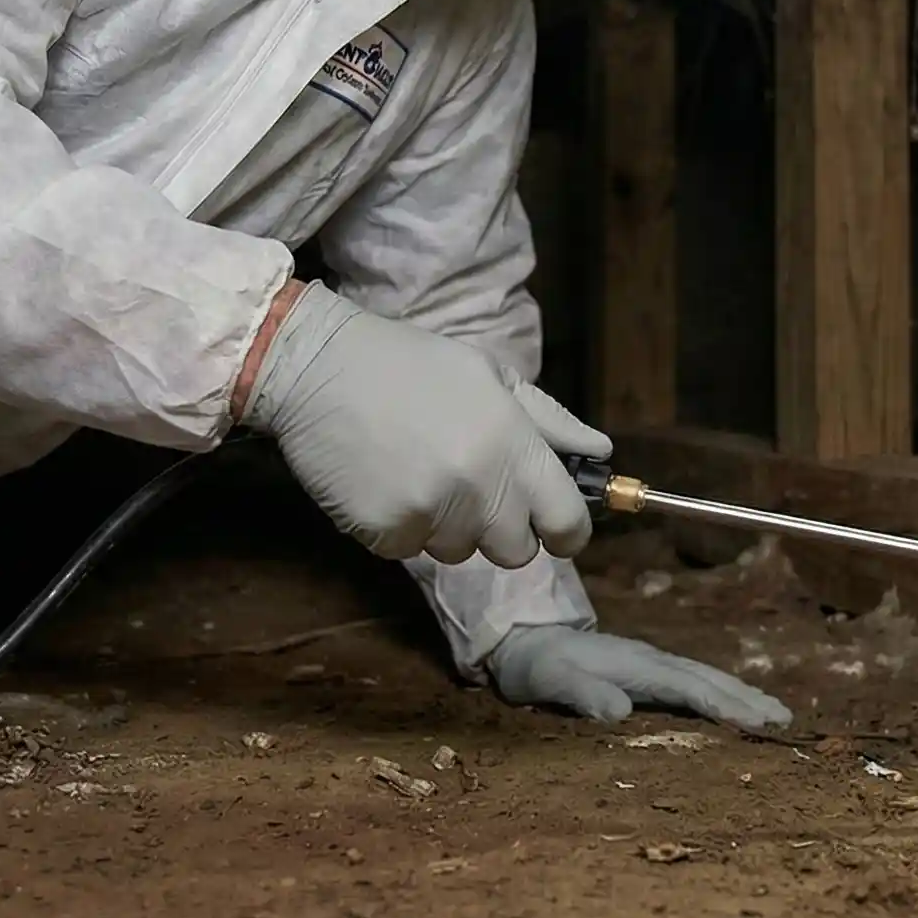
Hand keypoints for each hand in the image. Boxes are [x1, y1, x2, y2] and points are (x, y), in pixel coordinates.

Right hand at [242, 282, 604, 567]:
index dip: (565, 531)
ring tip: (416, 470)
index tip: (554, 528)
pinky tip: (383, 481)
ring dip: (445, 525)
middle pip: (515, 551)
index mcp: (513, 442)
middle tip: (468, 486)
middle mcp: (480, 484)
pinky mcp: (386, 532)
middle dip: (499, 528)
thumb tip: (600, 453)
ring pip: (459, 552)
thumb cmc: (409, 365)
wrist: (317, 368)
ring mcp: (431, 512)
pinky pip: (409, 551)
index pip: (566, 521)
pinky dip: (399, 527)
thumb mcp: (489, 375)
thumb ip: (549, 421)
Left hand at [484, 624, 791, 728]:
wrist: (522, 638)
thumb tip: (620, 713)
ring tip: (775, 713)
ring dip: (740, 694)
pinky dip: (721, 693)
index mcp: (636, 666)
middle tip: (784, 720)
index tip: (757, 723)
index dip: (724, 705)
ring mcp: (650, 664)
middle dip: (747, 699)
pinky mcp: (645, 672)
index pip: (689, 687)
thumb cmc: (534, 665)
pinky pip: (692, 683)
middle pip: (708, 679)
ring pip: (705, 678)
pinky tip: (734, 705)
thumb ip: (582, 694)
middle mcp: (650, 661)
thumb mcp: (550, 681)